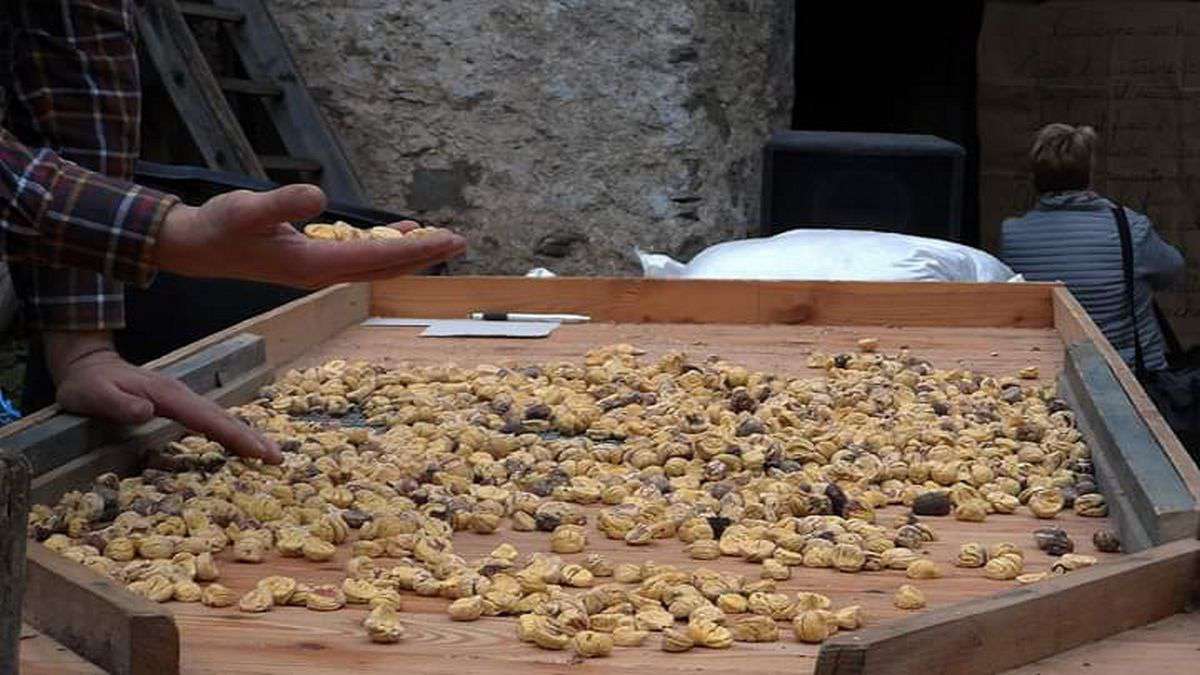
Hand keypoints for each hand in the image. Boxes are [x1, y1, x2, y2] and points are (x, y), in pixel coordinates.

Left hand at [46, 331, 280, 463]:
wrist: (89, 366)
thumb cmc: (88, 386)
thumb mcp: (91, 394)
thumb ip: (118, 403)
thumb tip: (148, 412)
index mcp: (168, 395)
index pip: (207, 419)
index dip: (234, 435)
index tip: (258, 452)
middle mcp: (182, 395)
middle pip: (224, 418)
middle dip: (252, 437)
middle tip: (278, 458)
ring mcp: (184, 398)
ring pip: (222, 418)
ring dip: (247, 435)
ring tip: (271, 454)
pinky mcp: (181, 405)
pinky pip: (213, 420)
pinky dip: (233, 432)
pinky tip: (243, 443)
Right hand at [154, 184, 466, 286]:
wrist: (195, 246)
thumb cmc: (218, 227)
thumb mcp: (246, 209)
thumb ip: (281, 203)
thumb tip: (319, 198)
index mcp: (311, 266)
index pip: (375, 258)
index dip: (412, 249)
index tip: (444, 240)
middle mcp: (321, 274)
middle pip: (384, 267)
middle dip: (422, 255)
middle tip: (459, 241)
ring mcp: (318, 270)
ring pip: (376, 264)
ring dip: (409, 253)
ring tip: (442, 239)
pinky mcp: (313, 261)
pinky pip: (360, 256)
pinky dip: (385, 245)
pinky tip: (404, 232)